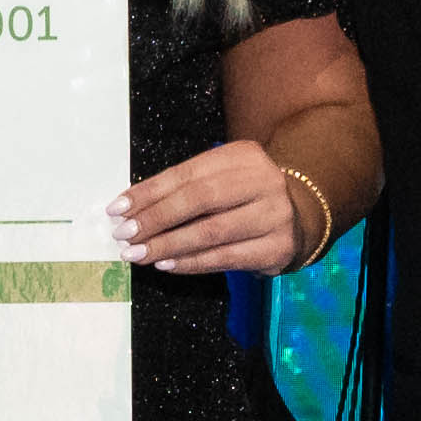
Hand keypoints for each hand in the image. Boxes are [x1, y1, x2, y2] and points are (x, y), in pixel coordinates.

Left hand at [115, 138, 309, 276]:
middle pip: (198, 199)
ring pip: (210, 232)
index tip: (119, 208)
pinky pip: (225, 258)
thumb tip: (131, 209)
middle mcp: (263, 181)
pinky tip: (167, 265)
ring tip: (139, 254)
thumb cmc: (245, 196)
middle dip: (155, 219)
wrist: (301, 215)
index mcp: (243, 156)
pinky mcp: (277, 248)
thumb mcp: (221, 178)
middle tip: (125, 235)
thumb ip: (183, 188)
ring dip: (168, 245)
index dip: (149, 192)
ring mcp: (273, 215)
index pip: (187, 174)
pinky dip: (191, 263)